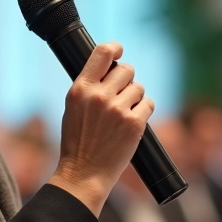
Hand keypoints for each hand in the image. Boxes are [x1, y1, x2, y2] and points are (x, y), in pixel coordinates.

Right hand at [48, 42, 153, 215]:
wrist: (83, 174)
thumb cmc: (77, 142)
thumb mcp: (73, 109)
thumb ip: (88, 87)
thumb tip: (109, 68)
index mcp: (80, 89)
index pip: (102, 53)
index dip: (115, 48)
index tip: (119, 51)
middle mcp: (99, 96)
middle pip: (127, 70)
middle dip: (127, 80)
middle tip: (121, 95)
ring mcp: (118, 109)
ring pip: (139, 88)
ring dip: (136, 98)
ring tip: (124, 114)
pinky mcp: (134, 123)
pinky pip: (148, 104)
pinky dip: (144, 112)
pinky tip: (134, 122)